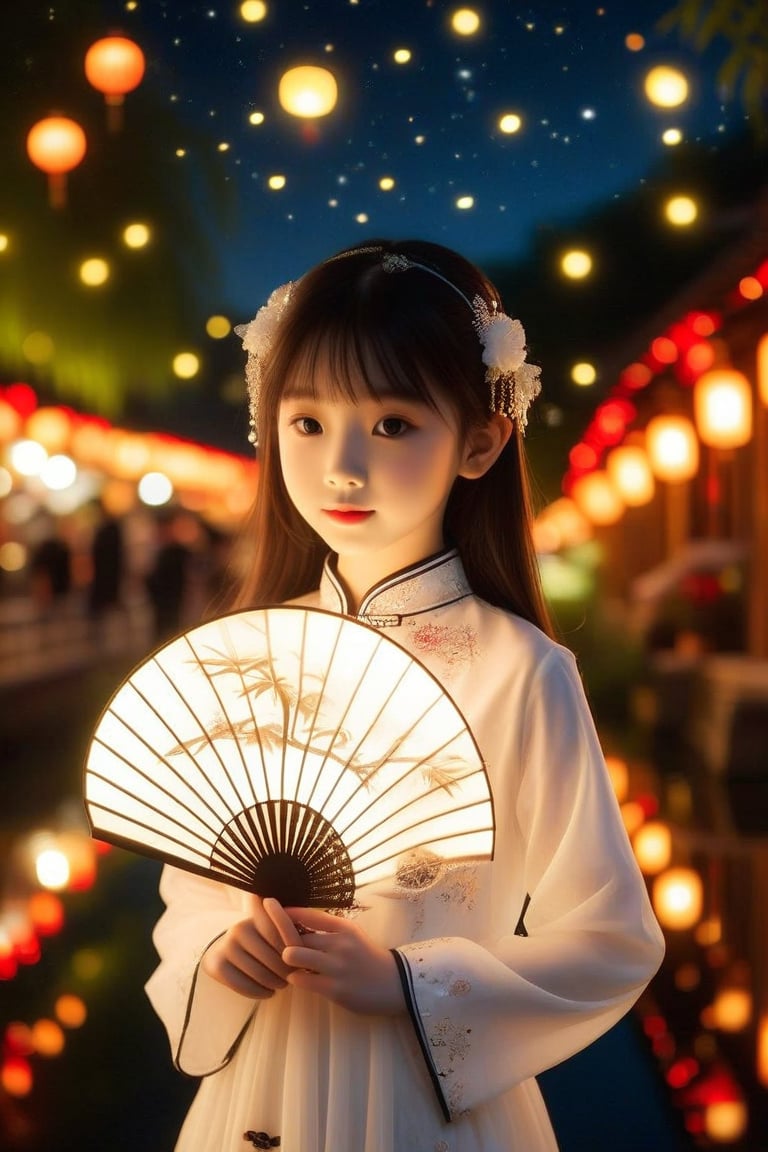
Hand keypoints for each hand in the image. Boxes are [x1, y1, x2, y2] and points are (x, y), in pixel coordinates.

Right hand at [201, 894, 293, 998]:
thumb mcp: (271, 927)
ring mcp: (227, 946)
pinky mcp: (217, 964)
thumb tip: (313, 941)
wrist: (222, 948)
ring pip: (261, 974)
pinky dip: (259, 993)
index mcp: (257, 915)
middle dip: (287, 972)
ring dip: (275, 984)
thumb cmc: (259, 939)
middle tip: (292, 977)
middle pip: (275, 958)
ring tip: (281, 985)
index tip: (301, 959)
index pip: (284, 932)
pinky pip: (244, 986)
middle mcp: (240, 928)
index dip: (297, 950)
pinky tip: (267, 992)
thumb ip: (289, 929)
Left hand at [263, 900, 403, 1016]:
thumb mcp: (351, 935)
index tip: (270, 910)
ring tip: (290, 964)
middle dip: (282, 941)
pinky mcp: (335, 989)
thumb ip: (327, 929)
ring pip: (294, 956)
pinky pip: (301, 980)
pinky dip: (295, 979)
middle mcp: (339, 943)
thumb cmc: (366, 957)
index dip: (286, 913)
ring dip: (287, 960)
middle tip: (276, 946)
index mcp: (343, 927)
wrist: (394, 983)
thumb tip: (296, 922)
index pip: (308, 914)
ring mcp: (337, 967)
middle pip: (296, 935)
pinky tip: (299, 979)